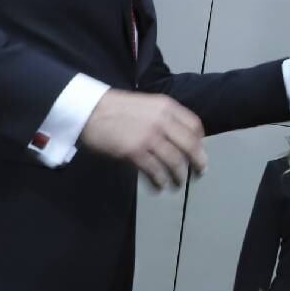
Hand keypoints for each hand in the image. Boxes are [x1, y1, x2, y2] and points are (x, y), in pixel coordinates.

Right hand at [81, 89, 206, 187]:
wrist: (89, 110)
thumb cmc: (114, 108)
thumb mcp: (146, 105)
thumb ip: (163, 117)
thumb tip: (176, 137)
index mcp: (166, 106)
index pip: (194, 125)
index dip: (199, 141)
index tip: (199, 151)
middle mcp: (162, 121)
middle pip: (190, 145)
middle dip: (198, 161)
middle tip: (199, 172)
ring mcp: (149, 136)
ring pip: (175, 161)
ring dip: (179, 175)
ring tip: (178, 183)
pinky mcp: (135, 151)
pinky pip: (155, 171)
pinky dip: (160, 181)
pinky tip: (160, 186)